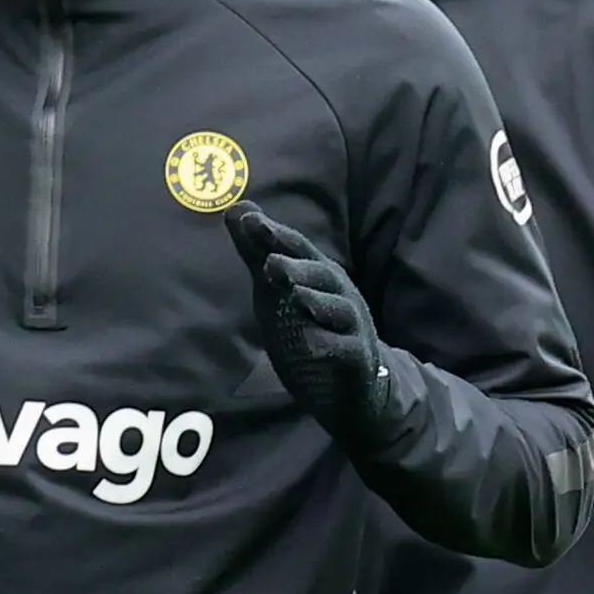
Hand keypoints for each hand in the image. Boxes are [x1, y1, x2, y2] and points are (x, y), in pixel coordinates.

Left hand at [225, 200, 396, 450]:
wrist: (349, 385)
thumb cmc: (310, 327)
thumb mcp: (277, 291)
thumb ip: (257, 253)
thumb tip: (236, 209)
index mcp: (319, 275)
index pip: (298, 249)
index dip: (276, 235)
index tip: (249, 222)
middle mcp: (340, 295)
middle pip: (323, 275)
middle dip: (299, 267)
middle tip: (271, 263)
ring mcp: (351, 327)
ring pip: (340, 310)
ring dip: (318, 302)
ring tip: (296, 296)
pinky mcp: (356, 359)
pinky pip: (346, 349)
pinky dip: (330, 345)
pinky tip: (312, 344)